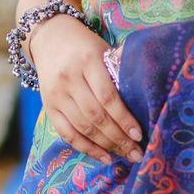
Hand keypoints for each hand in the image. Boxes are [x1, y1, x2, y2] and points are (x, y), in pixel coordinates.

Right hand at [27, 0, 142, 164]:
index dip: (124, 119)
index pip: (108, 96)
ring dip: (106, 146)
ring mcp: (56, 94)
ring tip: (126, 155)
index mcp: (88, 61)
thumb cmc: (85, 45)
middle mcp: (69, 79)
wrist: (49, 36)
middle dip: (119, 138)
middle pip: (96, 116)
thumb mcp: (103, 50)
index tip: (140, 134)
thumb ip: (119, 72)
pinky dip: (86, 148)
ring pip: (83, 128)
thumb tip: (145, 100)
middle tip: (137, 153)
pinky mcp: (48, 106)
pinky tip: (104, 156)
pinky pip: (67, 133)